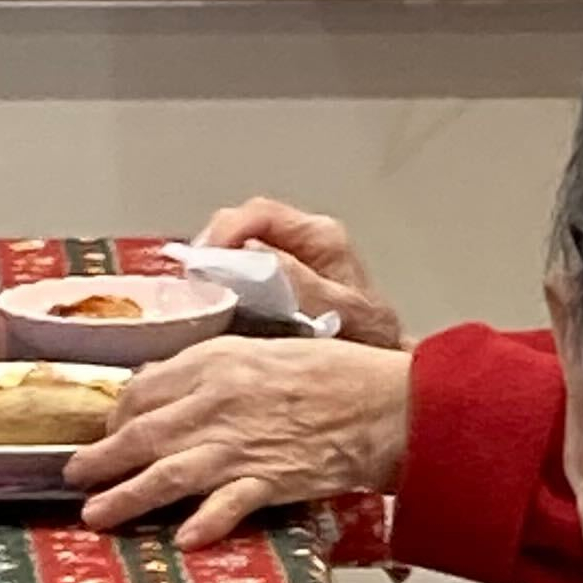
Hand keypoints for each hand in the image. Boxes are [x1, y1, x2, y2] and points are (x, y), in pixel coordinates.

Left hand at [65, 337, 413, 545]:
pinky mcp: (271, 481)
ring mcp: (242, 445)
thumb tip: (168, 388)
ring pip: (167, 472)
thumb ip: (213, 370)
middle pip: (142, 433)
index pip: (145, 389)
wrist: (383, 403)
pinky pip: (227, 506)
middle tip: (74, 476)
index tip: (108, 433)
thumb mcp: (263, 351)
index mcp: (216, 362)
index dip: (118, 414)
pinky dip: (204, 523)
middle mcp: (218, 403)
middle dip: (102, 458)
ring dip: (127, 496)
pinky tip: (181, 540)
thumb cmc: (333, 374)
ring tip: (97, 514)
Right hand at [195, 195, 403, 352]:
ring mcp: (293, 258)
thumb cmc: (372, 342)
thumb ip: (301, 283)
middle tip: (194, 281)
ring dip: (217, 267)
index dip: (225, 232)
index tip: (203, 261)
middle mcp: (306, 238)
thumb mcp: (343, 312)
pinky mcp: (283, 279)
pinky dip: (226, 282)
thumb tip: (255, 256)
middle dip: (214, 248)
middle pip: (243, 224)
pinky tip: (217, 303)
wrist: (388, 369)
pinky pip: (244, 269)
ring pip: (239, 246)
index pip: (260, 213)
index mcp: (321, 236)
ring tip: (201, 295)